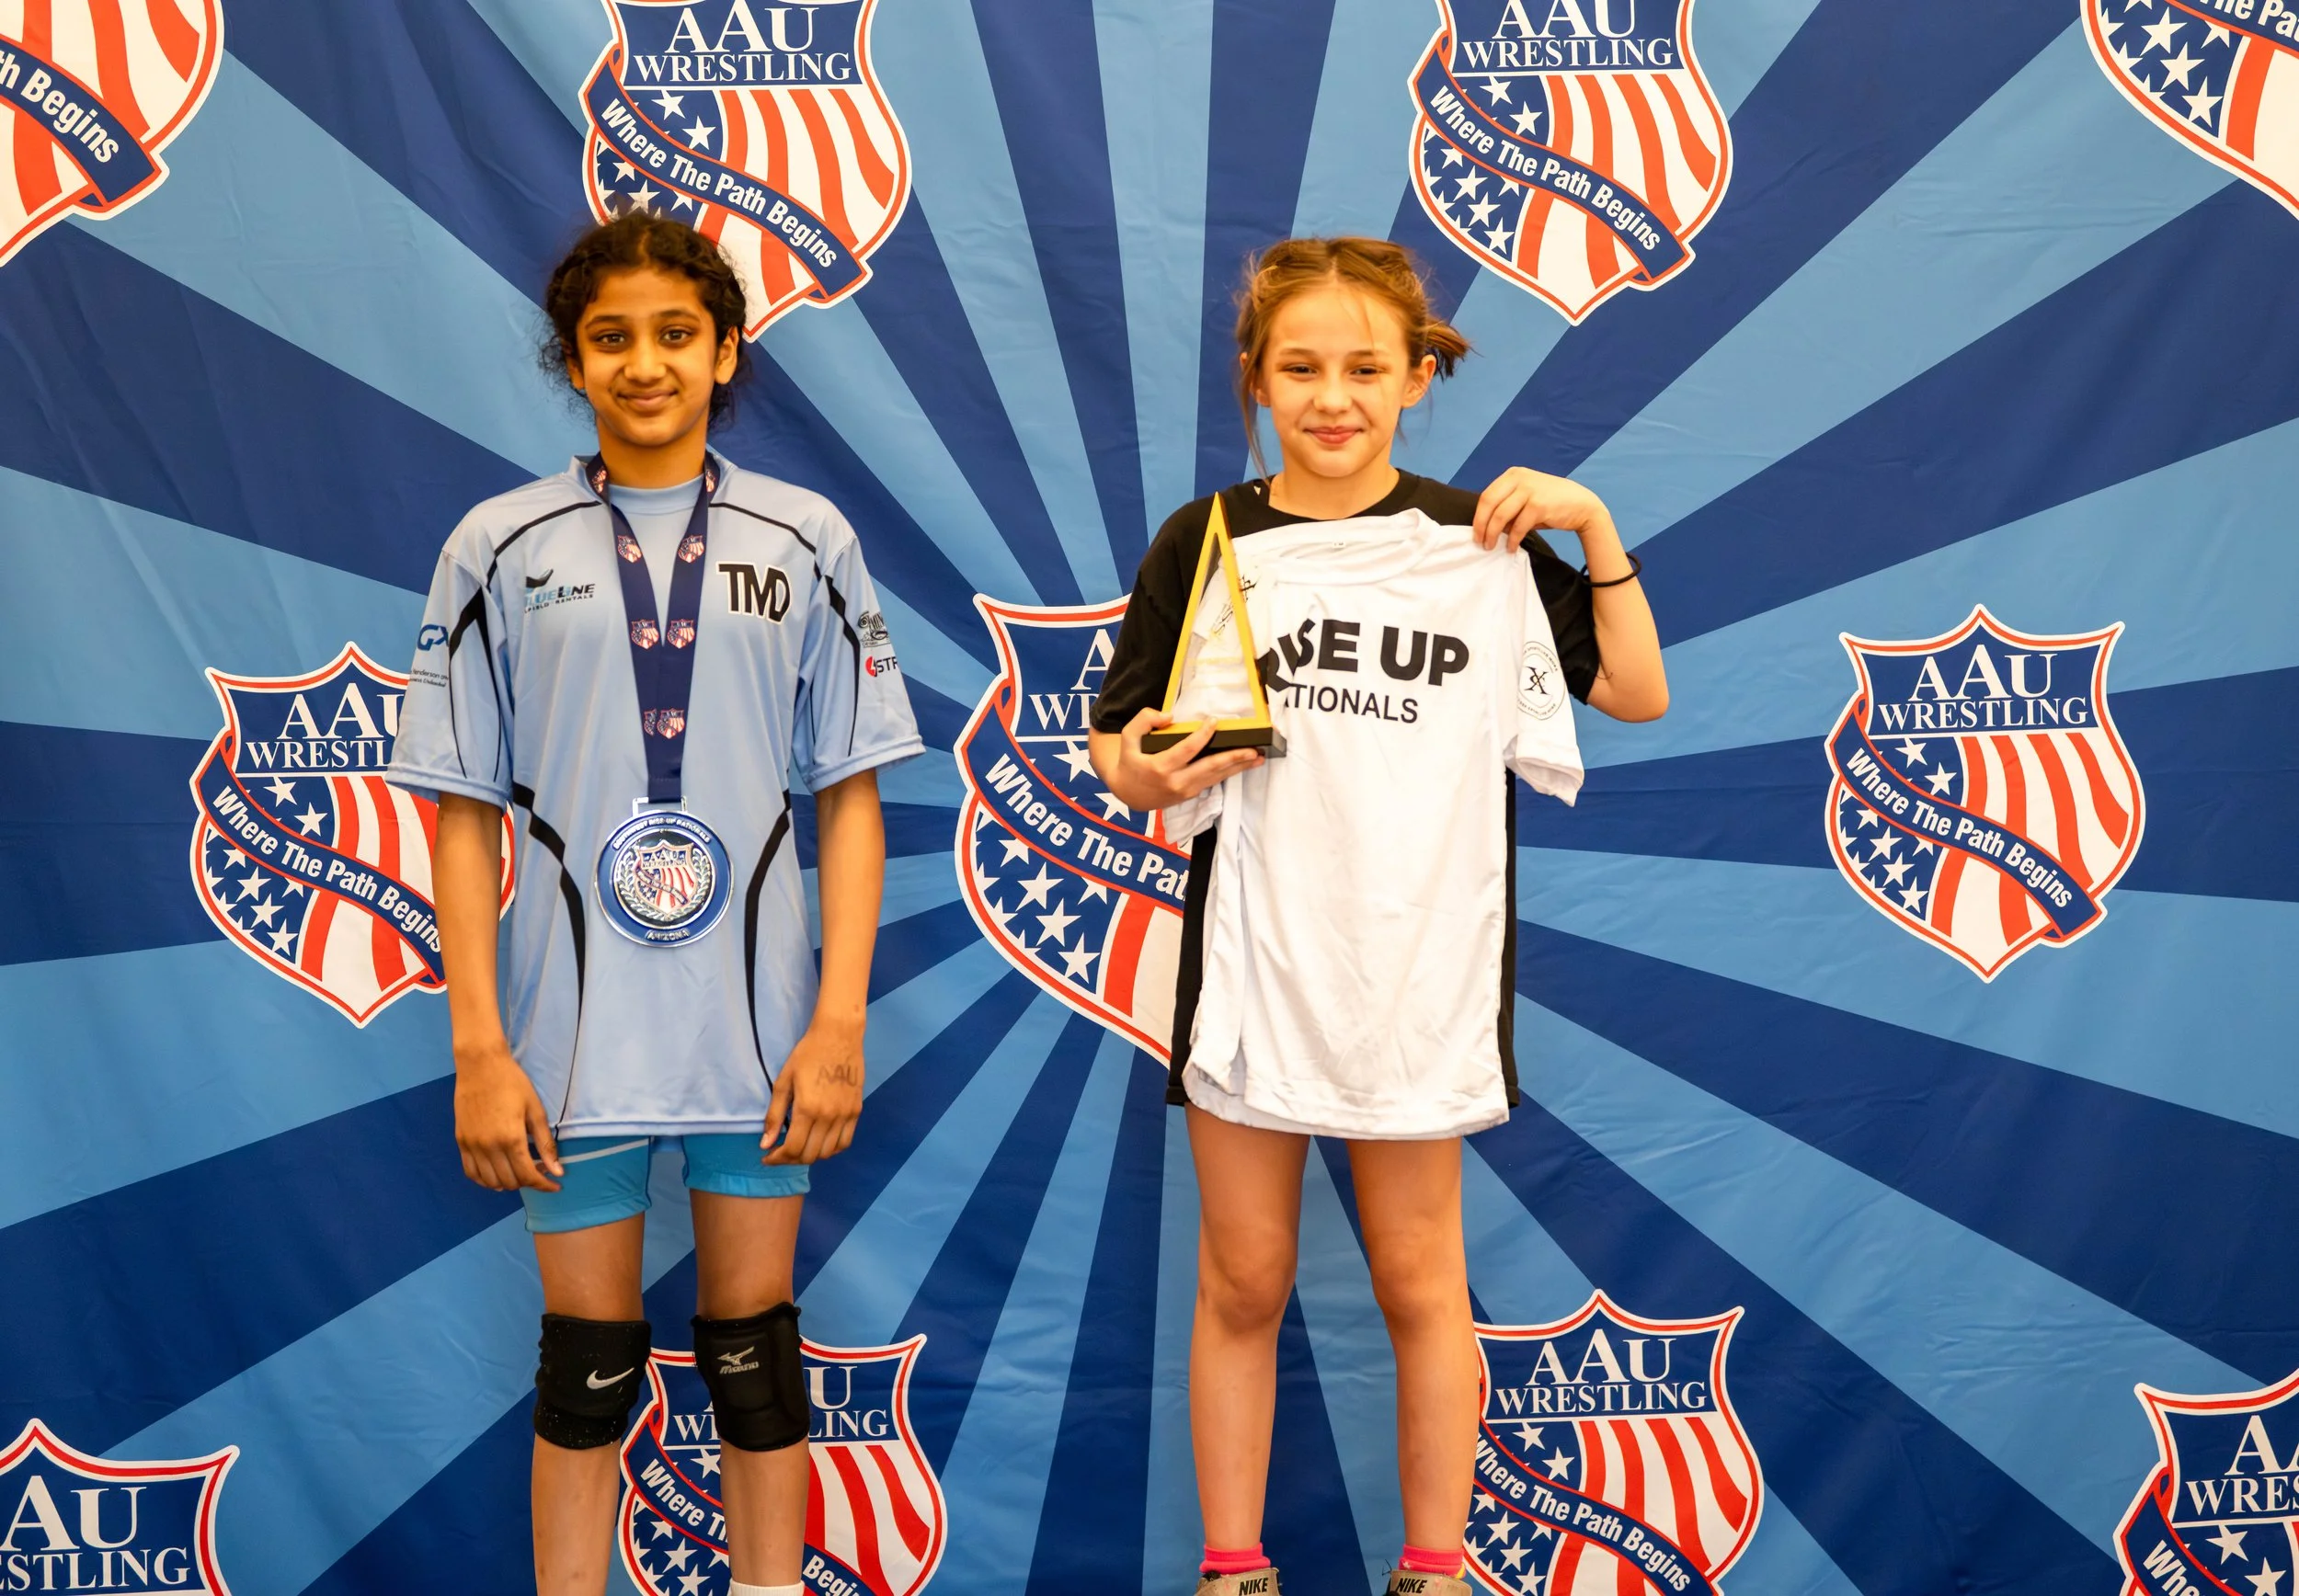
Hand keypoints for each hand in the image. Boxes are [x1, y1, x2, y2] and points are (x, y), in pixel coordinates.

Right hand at [453, 1038, 562, 1191]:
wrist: (480, 1065)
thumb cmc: (512, 1083)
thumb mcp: (535, 1110)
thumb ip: (545, 1143)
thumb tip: (557, 1172)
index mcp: (510, 1139)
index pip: (528, 1175)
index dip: (544, 1185)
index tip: (555, 1185)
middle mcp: (489, 1147)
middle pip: (509, 1181)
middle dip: (528, 1182)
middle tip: (539, 1170)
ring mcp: (472, 1146)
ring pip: (489, 1182)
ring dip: (507, 1183)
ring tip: (520, 1170)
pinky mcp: (461, 1142)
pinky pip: (471, 1172)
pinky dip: (485, 1179)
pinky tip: (497, 1171)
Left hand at [763, 1017, 865, 1164]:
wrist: (839, 1036)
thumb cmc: (807, 1054)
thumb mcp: (784, 1081)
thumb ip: (775, 1115)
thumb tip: (765, 1144)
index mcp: (808, 1109)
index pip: (793, 1149)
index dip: (777, 1158)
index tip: (767, 1156)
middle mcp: (829, 1117)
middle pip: (810, 1155)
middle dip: (791, 1159)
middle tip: (780, 1152)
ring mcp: (845, 1115)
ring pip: (828, 1152)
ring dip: (810, 1156)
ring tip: (799, 1148)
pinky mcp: (856, 1111)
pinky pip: (845, 1142)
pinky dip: (830, 1150)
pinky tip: (819, 1143)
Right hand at [1100, 709, 1262, 812]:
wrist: (1127, 794)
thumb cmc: (1129, 762)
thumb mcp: (1128, 738)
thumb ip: (1144, 721)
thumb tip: (1169, 716)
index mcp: (1160, 767)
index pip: (1186, 750)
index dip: (1202, 736)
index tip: (1215, 721)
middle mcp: (1175, 782)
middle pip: (1209, 769)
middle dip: (1232, 759)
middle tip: (1253, 750)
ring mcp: (1185, 791)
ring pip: (1215, 778)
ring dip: (1238, 768)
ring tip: (1257, 758)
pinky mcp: (1189, 795)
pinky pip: (1212, 782)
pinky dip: (1228, 773)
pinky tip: (1243, 765)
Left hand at [1471, 466, 1616, 553]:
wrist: (1582, 505)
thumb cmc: (1551, 504)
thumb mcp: (1526, 498)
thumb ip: (1508, 506)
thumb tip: (1487, 526)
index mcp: (1513, 474)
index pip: (1487, 495)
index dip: (1478, 516)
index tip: (1475, 532)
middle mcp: (1519, 478)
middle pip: (1488, 503)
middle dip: (1481, 526)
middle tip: (1480, 542)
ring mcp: (1529, 490)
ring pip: (1500, 516)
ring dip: (1493, 534)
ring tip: (1492, 547)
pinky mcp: (1538, 505)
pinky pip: (1517, 527)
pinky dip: (1512, 540)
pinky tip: (1512, 548)